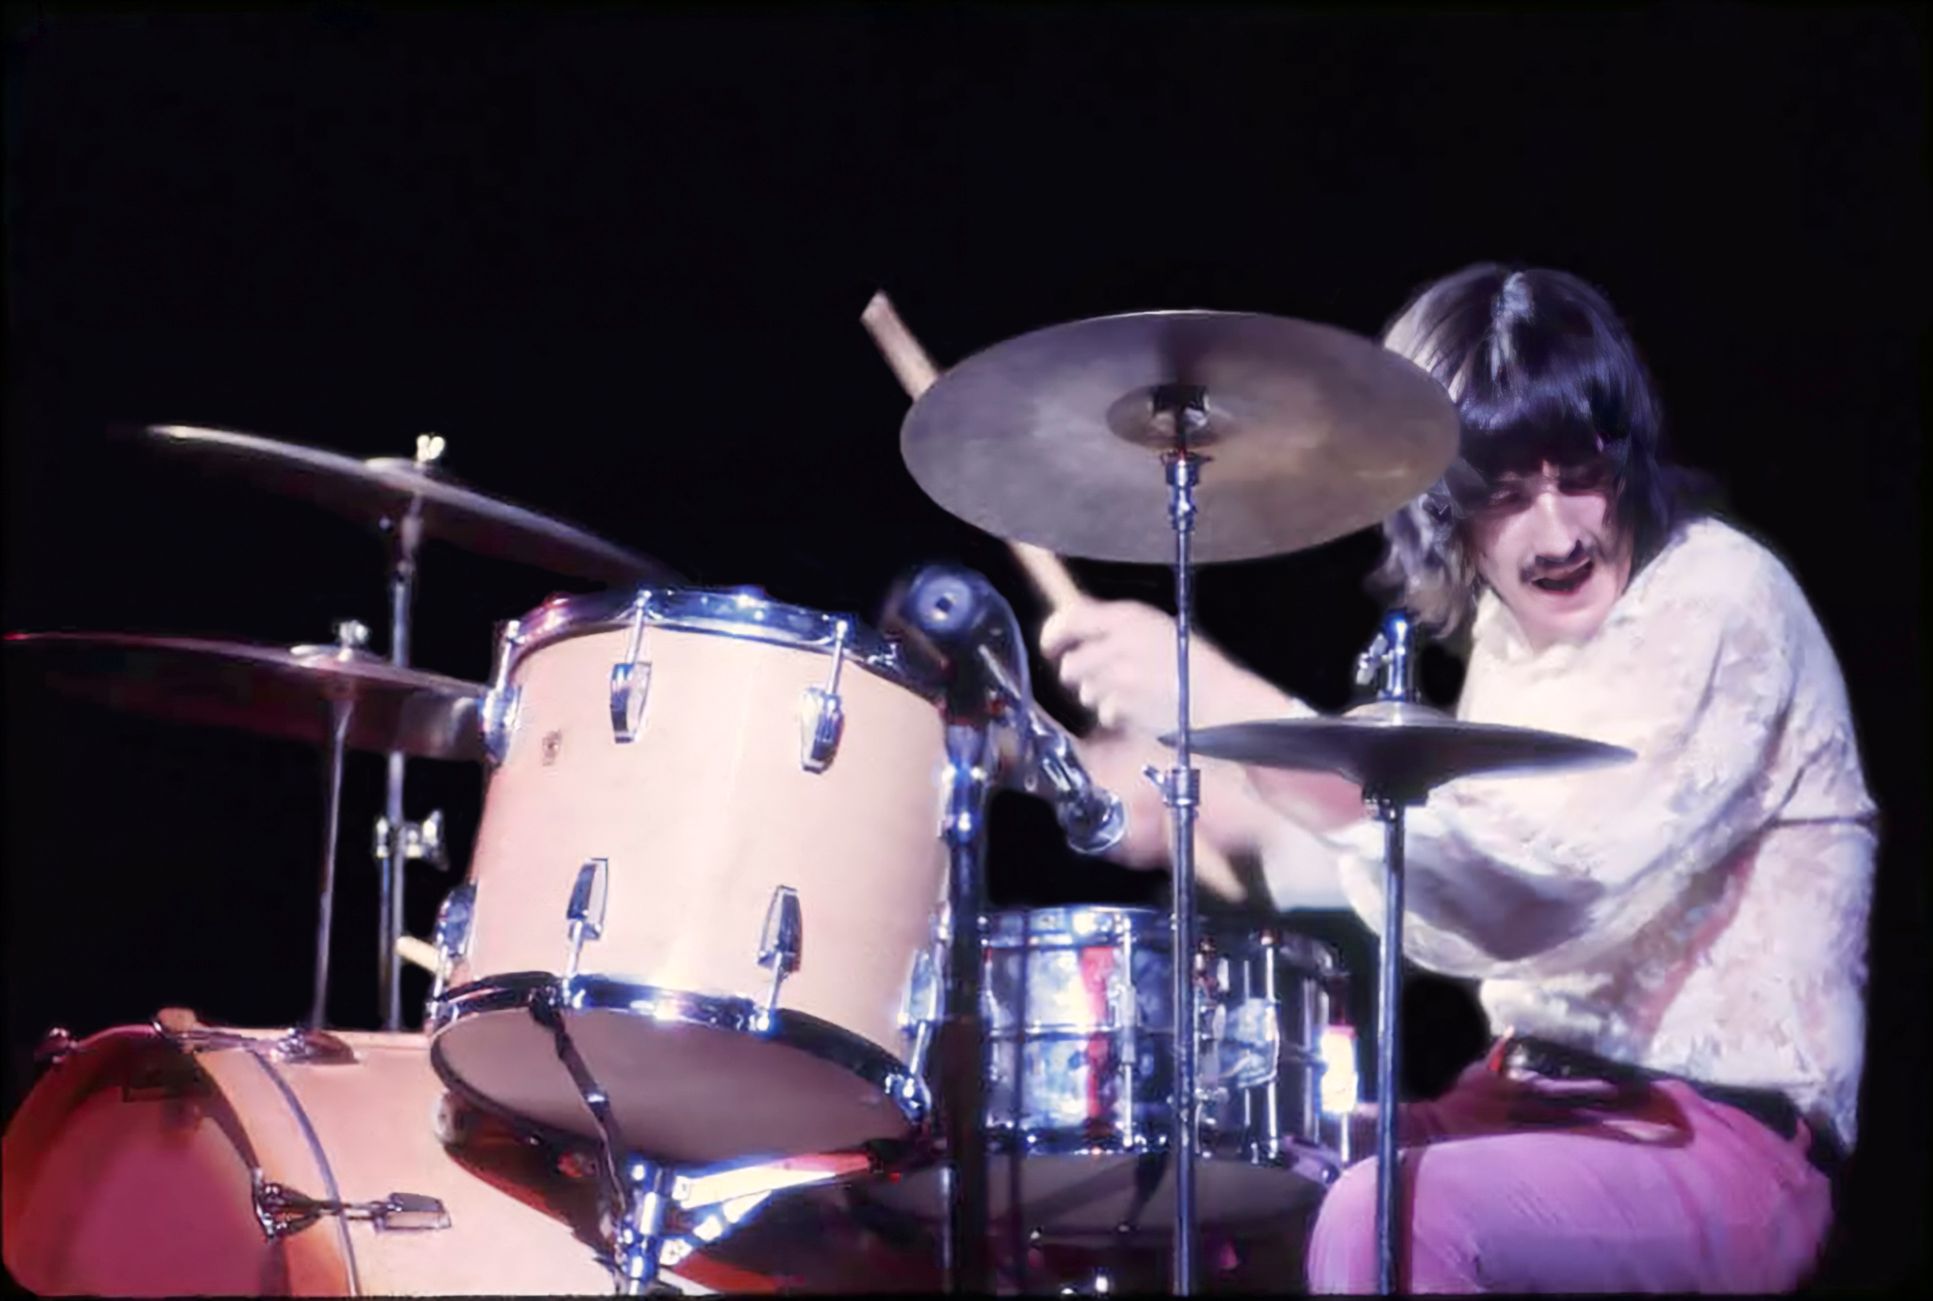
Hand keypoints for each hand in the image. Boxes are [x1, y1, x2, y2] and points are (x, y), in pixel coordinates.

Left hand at [1039, 600, 1187, 736]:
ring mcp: (1119, 678)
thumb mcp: (1155, 626)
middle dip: (1080, 674)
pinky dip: (1115, 714)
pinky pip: (1103, 712)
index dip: (1052, 635)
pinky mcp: (1124, 707)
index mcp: (1127, 616)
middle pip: (1071, 665)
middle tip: (1100, 676)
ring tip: (1128, 691)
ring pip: (1085, 691)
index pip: (1068, 619)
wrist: (1218, 698)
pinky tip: (1138, 708)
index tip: (1050, 647)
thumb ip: (1115, 626)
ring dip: (1099, 695)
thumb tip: (1072, 629)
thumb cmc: (1191, 661)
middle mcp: (1118, 644)